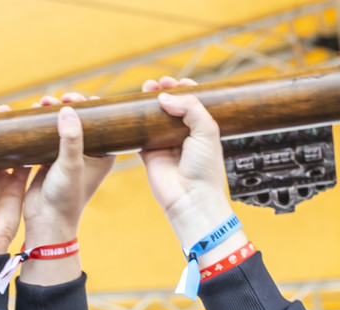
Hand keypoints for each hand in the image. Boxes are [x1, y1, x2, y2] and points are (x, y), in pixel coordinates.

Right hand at [23, 93, 115, 245]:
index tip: (70, 97)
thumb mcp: (71, 166)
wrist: (46, 222)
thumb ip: (71, 139)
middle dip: (65, 105)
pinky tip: (29, 116)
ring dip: (50, 113)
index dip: (87, 104)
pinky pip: (46, 136)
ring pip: (61, 126)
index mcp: (103, 154)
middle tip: (51, 100)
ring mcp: (68, 156)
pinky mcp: (50, 160)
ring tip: (39, 104)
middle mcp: (88, 154)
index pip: (99, 120)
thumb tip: (68, 109)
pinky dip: (39, 125)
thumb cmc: (65, 198)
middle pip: (79, 120)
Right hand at [140, 77, 238, 251]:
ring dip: (149, 102)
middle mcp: (183, 137)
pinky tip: (132, 107)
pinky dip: (135, 120)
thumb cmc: (205, 169)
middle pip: (172, 108)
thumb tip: (163, 97)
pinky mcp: (149, 154)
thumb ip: (190, 107)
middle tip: (160, 82)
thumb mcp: (207, 131)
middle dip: (165, 92)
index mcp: (201, 131)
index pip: (193, 105)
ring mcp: (165, 145)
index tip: (180, 81)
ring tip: (147, 88)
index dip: (185, 90)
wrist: (191, 199)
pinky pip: (139, 133)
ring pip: (154, 117)